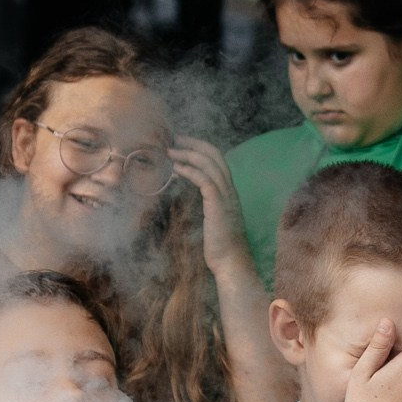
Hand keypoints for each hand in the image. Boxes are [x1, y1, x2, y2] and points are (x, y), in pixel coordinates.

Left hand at [168, 136, 250, 280]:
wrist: (231, 263)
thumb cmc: (220, 247)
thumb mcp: (213, 220)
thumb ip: (207, 206)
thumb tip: (191, 198)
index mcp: (229, 191)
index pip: (217, 160)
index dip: (200, 148)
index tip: (182, 143)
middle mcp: (230, 189)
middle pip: (214, 155)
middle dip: (193, 143)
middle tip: (173, 138)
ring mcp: (226, 196)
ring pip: (209, 164)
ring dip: (187, 154)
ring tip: (170, 151)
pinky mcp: (218, 205)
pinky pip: (204, 180)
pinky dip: (190, 171)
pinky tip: (176, 169)